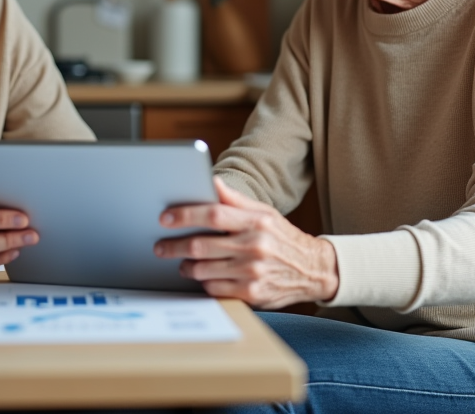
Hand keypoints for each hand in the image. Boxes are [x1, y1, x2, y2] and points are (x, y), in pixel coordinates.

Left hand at [154, 178, 337, 308]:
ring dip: (186, 266)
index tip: (165, 218)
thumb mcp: (264, 213)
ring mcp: (253, 272)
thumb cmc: (282, 238)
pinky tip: (202, 277)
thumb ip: (235, 200)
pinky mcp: (252, 294)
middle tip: (161, 247)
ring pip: (203, 269)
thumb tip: (210, 181)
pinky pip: (215, 288)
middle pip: (202, 245)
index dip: (185, 215)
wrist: (314, 270)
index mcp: (256, 222)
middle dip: (174, 246)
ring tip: (182, 263)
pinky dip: (203, 282)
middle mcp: (254, 246)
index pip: (213, 214)